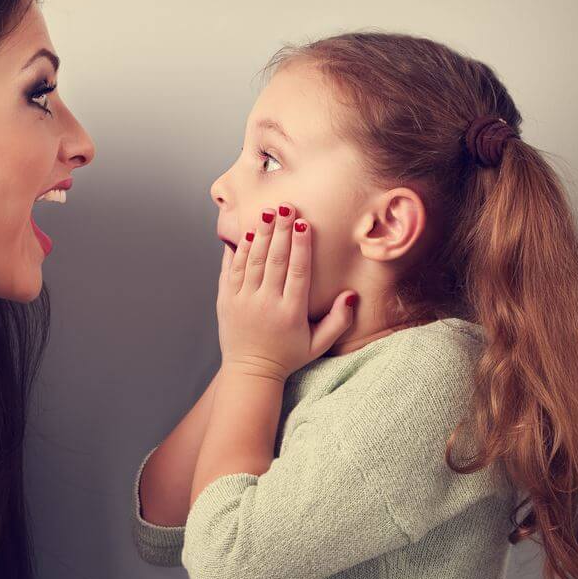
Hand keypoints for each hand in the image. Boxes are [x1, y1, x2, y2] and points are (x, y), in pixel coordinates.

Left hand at [216, 205, 357, 382]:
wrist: (250, 370)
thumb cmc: (288, 356)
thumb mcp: (319, 344)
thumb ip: (338, 321)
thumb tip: (351, 294)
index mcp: (291, 313)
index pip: (297, 273)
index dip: (301, 247)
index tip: (304, 224)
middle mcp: (266, 304)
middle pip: (275, 261)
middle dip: (281, 231)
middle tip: (287, 207)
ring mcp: (243, 301)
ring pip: (253, 261)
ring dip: (261, 235)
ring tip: (268, 213)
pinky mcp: (226, 301)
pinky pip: (232, 270)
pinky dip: (239, 251)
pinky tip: (248, 234)